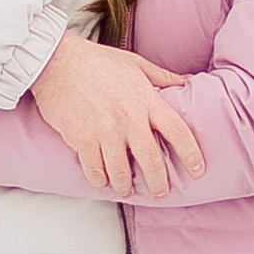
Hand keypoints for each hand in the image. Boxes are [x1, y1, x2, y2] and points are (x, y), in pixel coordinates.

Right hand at [29, 34, 205, 196]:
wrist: (56, 61)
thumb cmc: (97, 60)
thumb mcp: (135, 63)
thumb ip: (163, 76)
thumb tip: (189, 81)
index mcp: (145, 99)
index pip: (177, 131)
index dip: (191, 153)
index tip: (198, 169)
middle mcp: (128, 118)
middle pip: (151, 161)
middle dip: (158, 183)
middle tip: (161, 193)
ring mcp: (104, 131)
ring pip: (121, 172)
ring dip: (125, 186)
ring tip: (127, 189)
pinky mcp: (81, 138)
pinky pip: (95, 170)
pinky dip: (99, 179)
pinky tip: (102, 180)